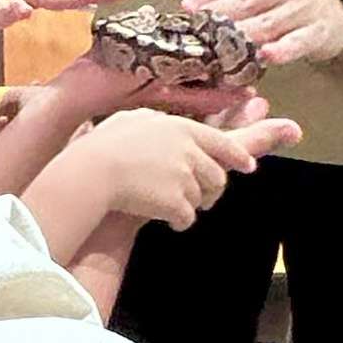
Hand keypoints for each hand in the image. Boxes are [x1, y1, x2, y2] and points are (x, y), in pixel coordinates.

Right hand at [91, 107, 300, 229]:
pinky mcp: (177, 201)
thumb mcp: (131, 120)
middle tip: (202, 199)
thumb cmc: (103, 146)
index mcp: (180, 128)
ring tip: (170, 205)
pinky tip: (165, 220)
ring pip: (203, 198)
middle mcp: (188, 150)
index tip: (249, 165)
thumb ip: (153, 121)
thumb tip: (161, 121)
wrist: (93, 172)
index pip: (220, 141)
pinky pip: (187, 218)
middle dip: (211, 189)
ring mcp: (184, 177)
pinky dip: (178, 222)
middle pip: (217, 175)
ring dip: (191, 204)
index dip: (238, 155)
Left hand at [188, 0, 342, 66]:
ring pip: (267, 24)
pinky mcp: (318, 31)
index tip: (184, 15)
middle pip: (243, 3)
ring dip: (243, 39)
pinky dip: (282, 49)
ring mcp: (301, 8)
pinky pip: (297, 41)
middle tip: (197, 42)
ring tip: (221, 54)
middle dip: (218, 23)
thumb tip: (188, 6)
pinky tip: (266, 56)